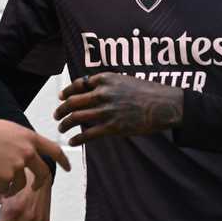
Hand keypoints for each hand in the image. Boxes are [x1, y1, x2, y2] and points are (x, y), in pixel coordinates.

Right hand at [0, 115, 69, 195]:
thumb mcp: (11, 129)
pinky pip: (7, 188)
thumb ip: (23, 141)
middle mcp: (27, 151)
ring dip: (14, 188)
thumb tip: (29, 149)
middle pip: (43, 173)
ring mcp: (17, 164)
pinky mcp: (5, 176)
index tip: (68, 167)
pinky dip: (1, 190)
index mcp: (30, 138)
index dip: (63, 160)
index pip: (54, 149)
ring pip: (22, 184)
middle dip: (39, 183)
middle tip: (35, 186)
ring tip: (4, 186)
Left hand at [54, 73, 182, 145]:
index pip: (78, 84)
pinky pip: (88, 134)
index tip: (62, 97)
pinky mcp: (112, 127)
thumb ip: (108, 85)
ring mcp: (106, 110)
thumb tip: (95, 91)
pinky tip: (72, 141)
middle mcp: (102, 93)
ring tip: (61, 127)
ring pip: (76, 117)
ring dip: (65, 123)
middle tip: (56, 115)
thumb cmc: (149, 92)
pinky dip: (77, 138)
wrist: (165, 104)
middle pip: (73, 101)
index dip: (67, 92)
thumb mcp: (125, 80)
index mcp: (105, 79)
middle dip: (61, 109)